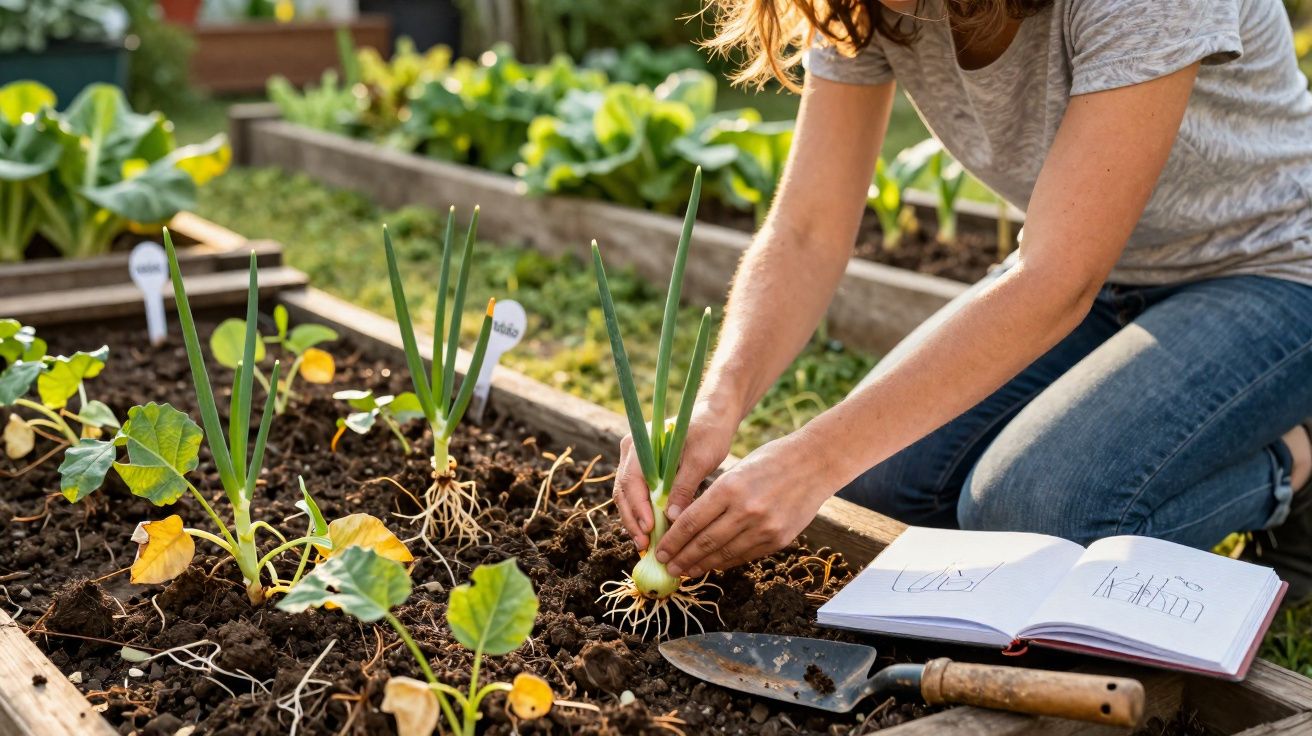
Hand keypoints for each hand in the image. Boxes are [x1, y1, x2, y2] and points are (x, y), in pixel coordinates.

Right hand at [613, 401, 735, 551]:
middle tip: (644, 545)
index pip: (631, 480)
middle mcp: (631, 451)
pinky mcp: (644, 471)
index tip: (649, 529)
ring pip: (627, 497)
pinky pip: (637, 495)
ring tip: (646, 545)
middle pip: (624, 492)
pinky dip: (642, 514)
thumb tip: (671, 518)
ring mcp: (634, 461)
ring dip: (635, 521)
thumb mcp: (700, 460)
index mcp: (641, 444)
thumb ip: (684, 487)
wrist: (713, 416)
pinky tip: (651, 533)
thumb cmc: (709, 433)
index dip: (638, 508)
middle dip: (633, 520)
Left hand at [655, 434, 834, 577]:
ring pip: (724, 554)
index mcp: (729, 488)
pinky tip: (713, 565)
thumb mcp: (735, 471)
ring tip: (686, 571)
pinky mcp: (779, 539)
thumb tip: (684, 524)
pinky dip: (726, 562)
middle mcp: (746, 511)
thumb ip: (713, 498)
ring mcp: (764, 528)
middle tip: (667, 567)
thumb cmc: (770, 460)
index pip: (690, 522)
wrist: (815, 463)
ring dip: (701, 566)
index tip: (659, 550)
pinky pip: (745, 556)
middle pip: (703, 542)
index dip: (672, 540)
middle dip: (681, 558)